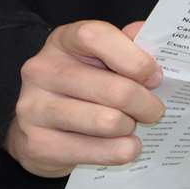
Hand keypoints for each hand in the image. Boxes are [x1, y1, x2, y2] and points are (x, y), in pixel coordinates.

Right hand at [5, 19, 163, 176]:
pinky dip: (121, 151)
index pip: (95, 36)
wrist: (36, 127)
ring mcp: (36, 107)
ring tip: (130, 126)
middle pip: (115, 90)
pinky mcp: (39, 144)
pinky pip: (97, 151)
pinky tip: (125, 146)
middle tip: (154, 110)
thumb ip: (125, 46)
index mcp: (61, 41)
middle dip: (145, 104)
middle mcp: (42, 70)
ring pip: (108, 122)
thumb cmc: (79, 86)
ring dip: (130, 128)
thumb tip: (153, 40)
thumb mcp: (97, 58)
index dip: (132, 57)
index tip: (154, 76)